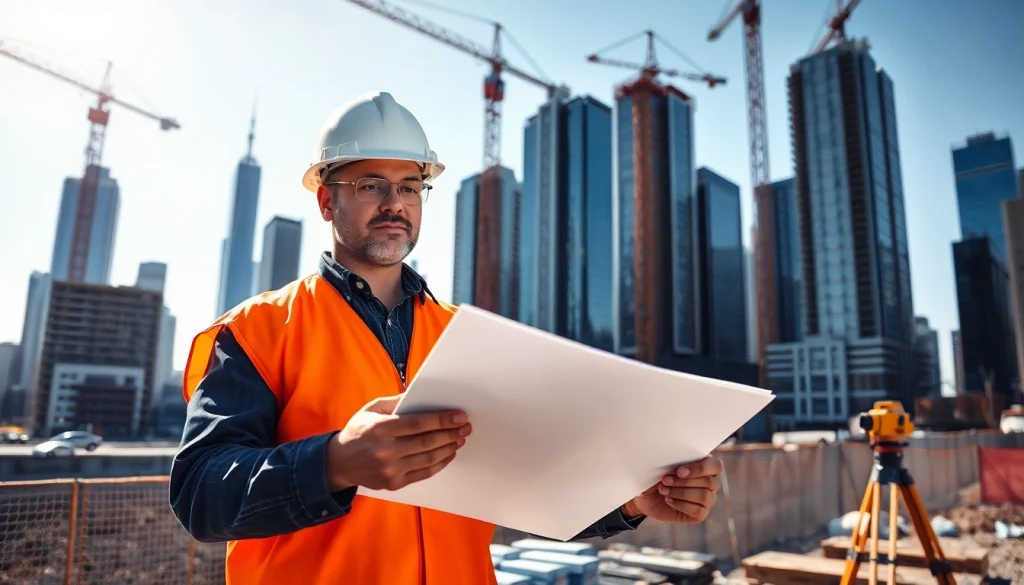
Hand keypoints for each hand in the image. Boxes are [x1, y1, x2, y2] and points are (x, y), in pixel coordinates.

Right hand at [326, 395, 471, 490]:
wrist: (339, 462)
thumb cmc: (358, 431)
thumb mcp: (372, 409)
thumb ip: (396, 402)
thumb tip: (420, 394)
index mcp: (380, 429)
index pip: (419, 424)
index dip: (442, 420)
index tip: (459, 416)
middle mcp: (385, 451)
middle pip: (427, 442)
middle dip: (451, 433)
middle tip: (465, 428)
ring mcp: (390, 469)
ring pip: (428, 458)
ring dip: (449, 448)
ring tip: (459, 439)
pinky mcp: (394, 483)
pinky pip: (424, 473)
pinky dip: (440, 463)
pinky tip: (448, 454)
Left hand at [623, 454, 722, 522]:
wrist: (646, 494)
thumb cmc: (657, 473)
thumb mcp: (662, 463)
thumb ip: (674, 459)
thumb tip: (677, 460)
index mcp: (706, 465)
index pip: (715, 466)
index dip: (699, 469)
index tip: (679, 471)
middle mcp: (711, 483)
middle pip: (709, 482)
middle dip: (684, 481)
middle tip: (665, 480)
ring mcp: (708, 499)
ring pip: (704, 496)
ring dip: (681, 493)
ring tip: (664, 490)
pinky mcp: (700, 514)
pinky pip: (698, 511)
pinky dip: (680, 505)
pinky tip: (668, 500)